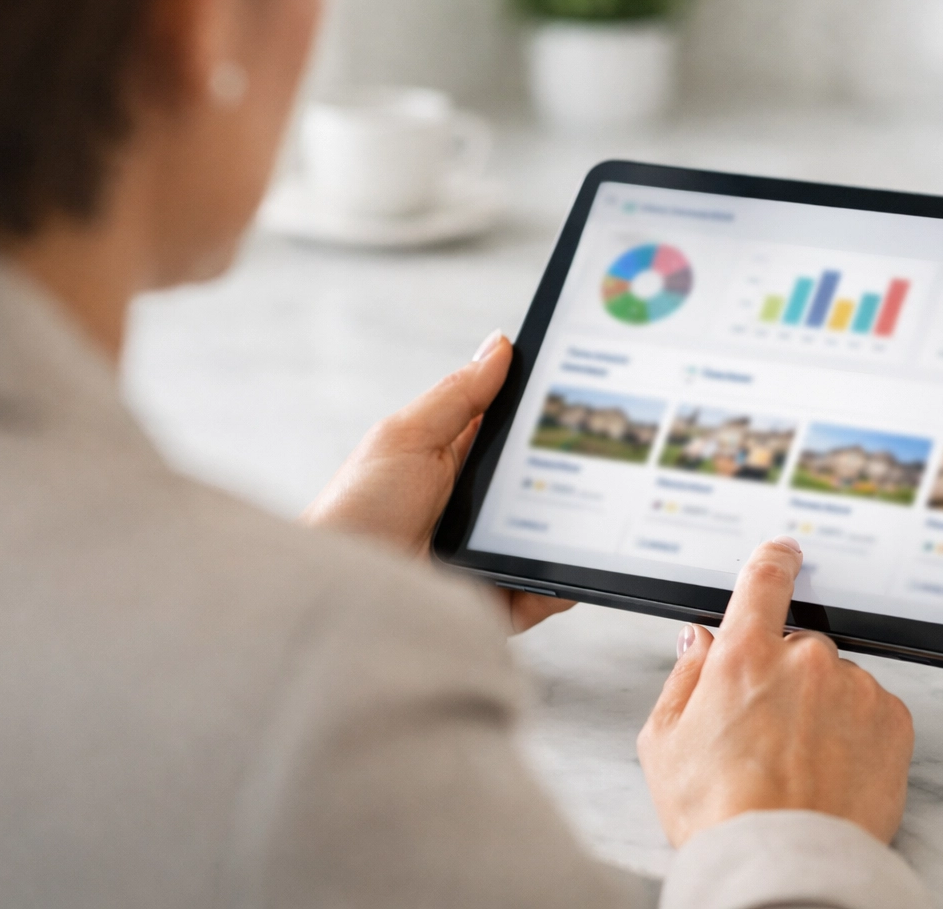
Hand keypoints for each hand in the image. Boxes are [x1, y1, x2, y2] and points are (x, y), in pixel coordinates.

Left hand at [302, 330, 574, 633]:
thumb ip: (458, 395)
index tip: (580, 393)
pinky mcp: (495, 596)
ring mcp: (488, 551)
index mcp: (455, 457)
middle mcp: (475, 503)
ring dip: (573, 529)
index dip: (545, 411)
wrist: (339, 590)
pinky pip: (541, 591)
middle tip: (603, 457)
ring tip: (597, 517)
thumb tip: (500, 345)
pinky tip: (569, 574)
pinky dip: (560, 585)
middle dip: (572, 471)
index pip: (513, 428)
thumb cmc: (356, 508)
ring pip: (550, 536)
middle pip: (541, 481)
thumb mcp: (406, 436)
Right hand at [636, 538, 913, 846]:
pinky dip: (858, 733)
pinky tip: (832, 770)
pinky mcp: (893, 720)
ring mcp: (854, 688)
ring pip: (838, 682)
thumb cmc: (721, 814)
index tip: (785, 552)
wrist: (783, 863)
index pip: (764, 581)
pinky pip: (873, 711)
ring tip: (801, 765)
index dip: (775, 559)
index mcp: (745, 655)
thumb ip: (683, 679)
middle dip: (787, 678)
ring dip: (825, 708)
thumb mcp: (664, 743)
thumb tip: (698, 642)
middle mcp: (805, 661)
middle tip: (769, 732)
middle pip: (800, 647)